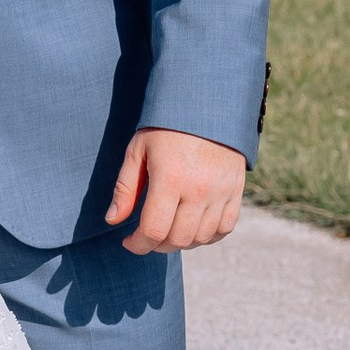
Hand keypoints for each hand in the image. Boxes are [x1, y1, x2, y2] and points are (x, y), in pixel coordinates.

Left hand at [107, 128, 246, 256]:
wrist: (208, 104)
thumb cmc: (166, 127)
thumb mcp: (138, 150)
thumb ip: (125, 188)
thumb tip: (113, 221)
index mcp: (170, 178)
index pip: (154, 230)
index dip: (138, 244)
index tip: (129, 242)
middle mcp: (199, 189)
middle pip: (178, 239)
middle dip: (157, 245)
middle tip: (147, 236)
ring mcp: (221, 191)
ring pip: (201, 238)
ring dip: (181, 242)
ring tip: (168, 231)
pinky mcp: (236, 190)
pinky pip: (225, 228)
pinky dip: (208, 236)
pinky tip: (194, 228)